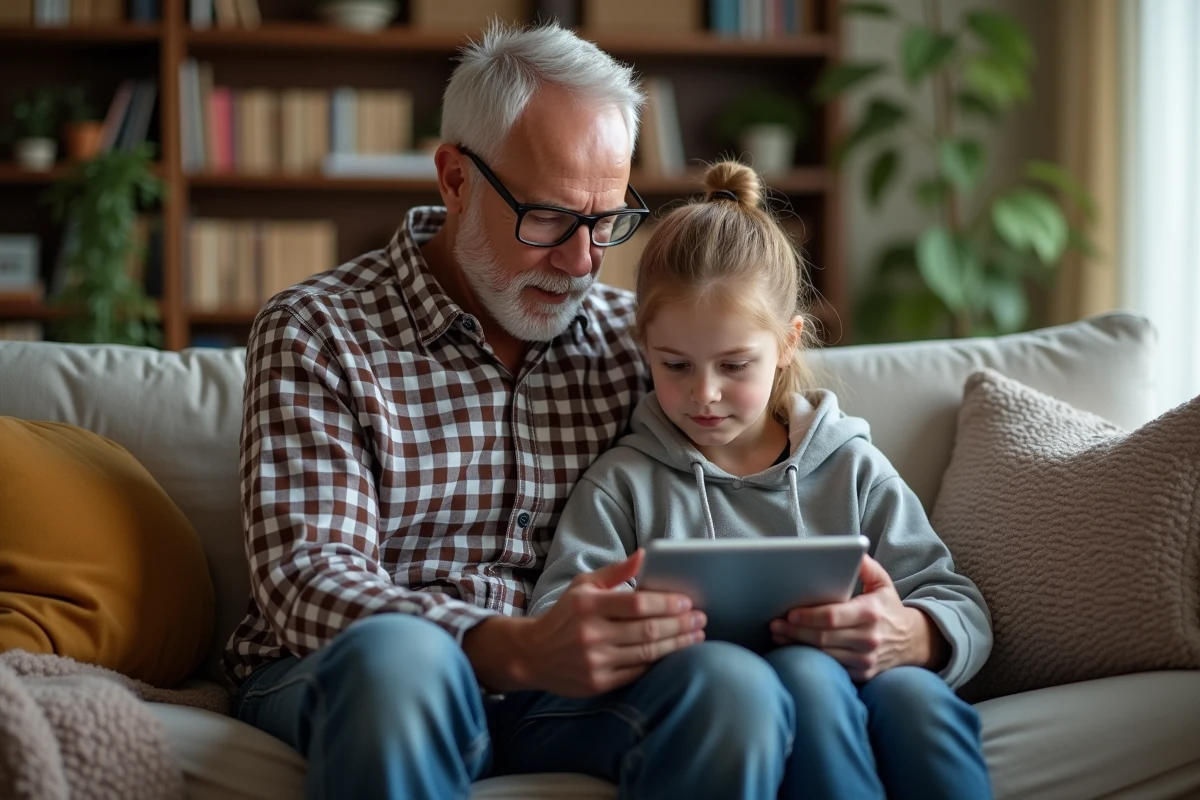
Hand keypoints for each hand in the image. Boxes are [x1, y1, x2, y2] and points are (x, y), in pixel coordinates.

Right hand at [465, 550, 705, 696]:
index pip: (637, 604)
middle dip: (680, 624)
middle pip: (648, 630)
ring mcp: (595, 661)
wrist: (533, 655)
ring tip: (696, 635)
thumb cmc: (565, 615)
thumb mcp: (583, 586)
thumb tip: (645, 555)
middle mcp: (592, 635)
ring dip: (677, 644)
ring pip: (647, 653)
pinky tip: (675, 654)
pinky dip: (659, 663)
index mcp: (589, 606)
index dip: (666, 603)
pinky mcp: (599, 683)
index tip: (687, 601)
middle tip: (700, 619)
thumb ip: (615, 571)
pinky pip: (638, 673)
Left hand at [770, 554, 944, 680]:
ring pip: (823, 654)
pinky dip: (812, 659)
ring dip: (797, 645)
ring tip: (779, 634)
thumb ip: (867, 567)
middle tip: (775, 623)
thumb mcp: (883, 583)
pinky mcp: (862, 674)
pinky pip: (832, 668)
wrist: (913, 642)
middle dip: (795, 630)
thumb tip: (853, 551)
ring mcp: (865, 660)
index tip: (790, 612)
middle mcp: (869, 639)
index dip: (808, 616)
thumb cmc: (888, 608)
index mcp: (870, 613)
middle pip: (822, 637)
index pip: (832, 617)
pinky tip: (795, 649)